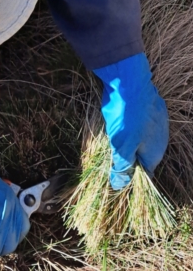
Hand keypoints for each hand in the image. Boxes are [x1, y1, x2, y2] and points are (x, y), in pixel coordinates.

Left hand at [93, 53, 168, 189]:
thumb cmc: (126, 118)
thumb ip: (122, 166)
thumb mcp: (121, 147)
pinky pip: (140, 128)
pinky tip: (120, 124)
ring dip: (127, 143)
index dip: (130, 176)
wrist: (129, 84)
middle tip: (112, 154)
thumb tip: (119, 186)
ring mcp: (157, 125)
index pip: (144, 173)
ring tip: (114, 137)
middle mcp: (159, 141)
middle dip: (127, 159)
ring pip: (140, 141)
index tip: (117, 174)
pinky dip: (130, 130)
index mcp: (154, 153)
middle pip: (142, 157)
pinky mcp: (151, 112)